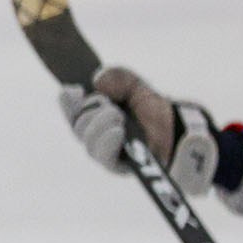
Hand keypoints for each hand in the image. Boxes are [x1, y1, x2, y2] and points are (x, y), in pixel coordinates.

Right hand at [58, 66, 219, 197]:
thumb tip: (96, 81)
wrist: (174, 126)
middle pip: (78, 126)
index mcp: (94, 115)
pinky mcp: (116, 166)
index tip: (73, 90)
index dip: (68, 103)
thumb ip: (117, 77)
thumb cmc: (151, 107)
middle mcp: (95, 135)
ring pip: (88, 141)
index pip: (72, 111)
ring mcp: (104, 152)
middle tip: (109, 104)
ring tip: (118, 116)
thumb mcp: (133, 84)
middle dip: (90, 111)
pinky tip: (117, 131)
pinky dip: (107, 141)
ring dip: (100, 124)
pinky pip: (103, 156)